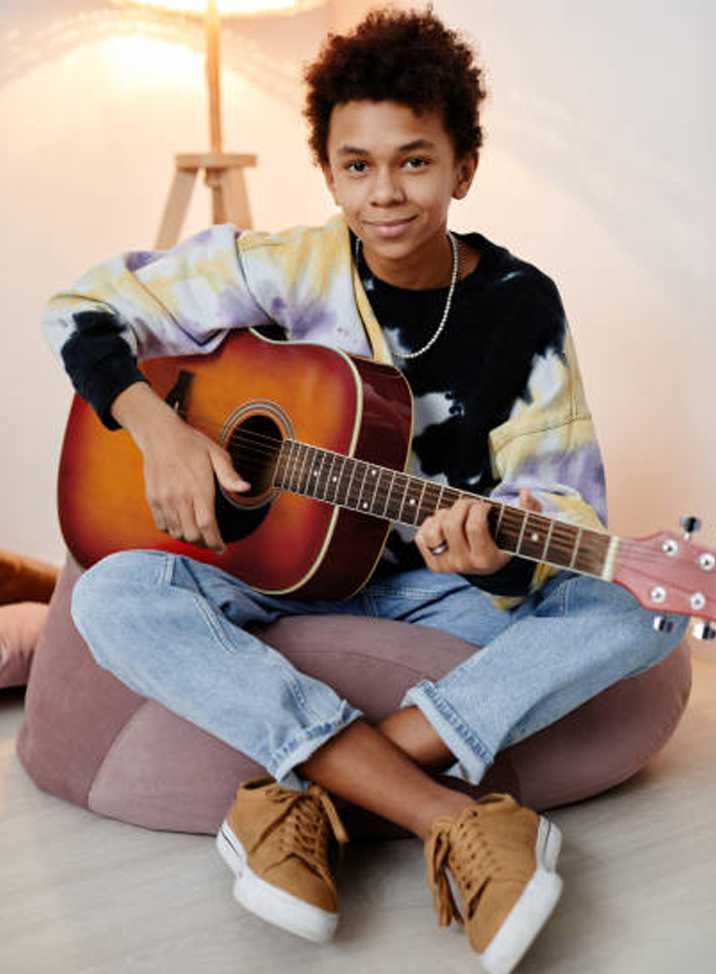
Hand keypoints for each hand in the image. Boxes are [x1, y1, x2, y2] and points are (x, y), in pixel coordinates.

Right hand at [112, 382, 249, 551]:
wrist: (160, 435)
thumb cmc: (191, 444)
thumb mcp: (216, 454)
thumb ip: (230, 475)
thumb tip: (245, 488)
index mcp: (199, 488)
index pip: (208, 526)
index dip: (215, 542)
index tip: (221, 548)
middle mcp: (180, 497)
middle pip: (192, 534)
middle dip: (204, 544)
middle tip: (212, 542)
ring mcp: (164, 499)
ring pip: (176, 532)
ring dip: (189, 539)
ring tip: (199, 537)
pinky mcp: (153, 499)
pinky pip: (162, 525)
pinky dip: (173, 531)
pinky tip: (182, 527)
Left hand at [415, 488, 541, 574]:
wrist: (490, 564)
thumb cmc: (506, 539)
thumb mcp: (523, 527)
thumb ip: (531, 510)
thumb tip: (524, 493)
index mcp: (487, 559)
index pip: (475, 526)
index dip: (479, 508)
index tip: (485, 506)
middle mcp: (464, 564)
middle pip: (452, 524)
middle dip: (462, 505)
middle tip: (471, 504)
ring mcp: (446, 565)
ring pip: (433, 530)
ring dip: (443, 515)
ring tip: (457, 514)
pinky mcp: (432, 563)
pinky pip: (420, 537)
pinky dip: (429, 524)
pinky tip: (444, 523)